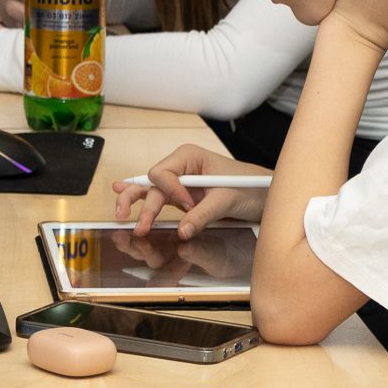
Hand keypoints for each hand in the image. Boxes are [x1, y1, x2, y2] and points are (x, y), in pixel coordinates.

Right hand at [112, 146, 270, 236]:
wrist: (266, 195)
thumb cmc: (251, 187)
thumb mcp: (227, 199)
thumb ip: (203, 214)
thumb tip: (183, 230)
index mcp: (189, 157)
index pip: (163, 173)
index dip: (170, 191)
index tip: (188, 205)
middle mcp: (181, 167)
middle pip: (152, 184)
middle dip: (143, 203)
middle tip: (138, 225)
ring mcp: (181, 184)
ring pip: (151, 193)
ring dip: (138, 205)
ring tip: (121, 216)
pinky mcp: (184, 198)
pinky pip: (161, 201)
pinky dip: (144, 204)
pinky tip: (124, 203)